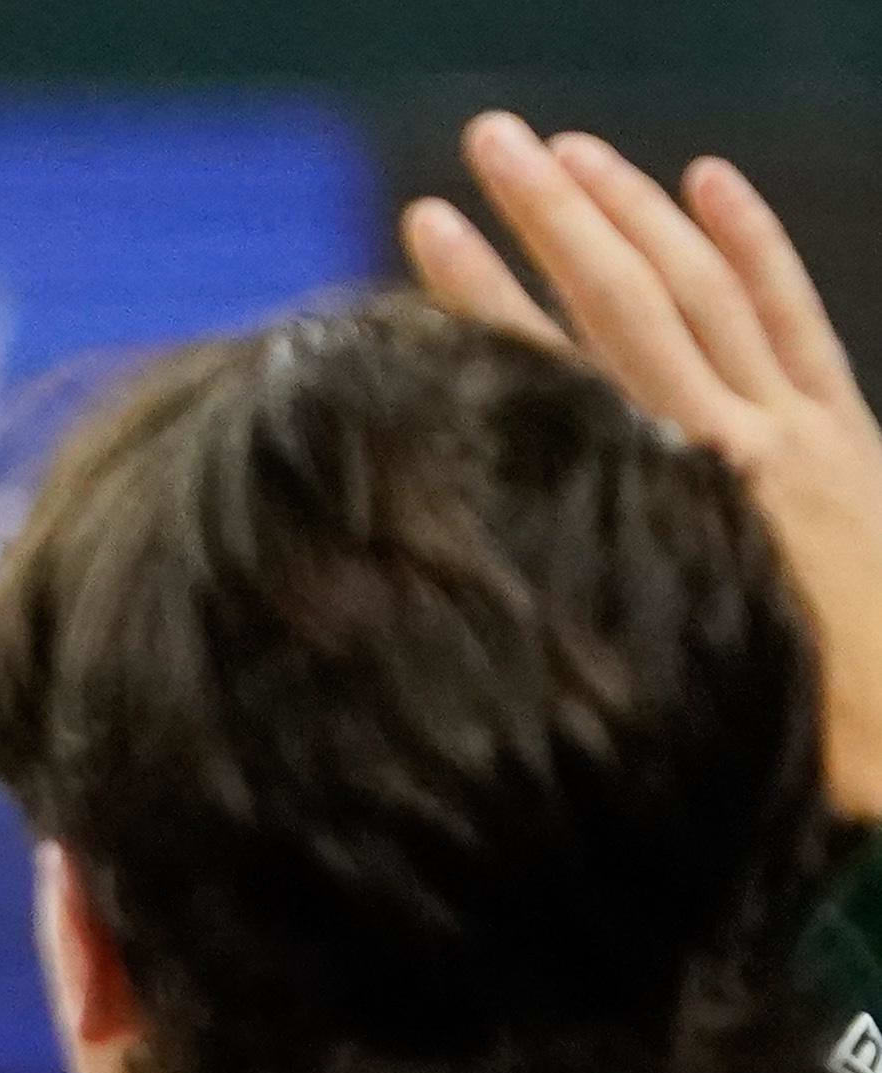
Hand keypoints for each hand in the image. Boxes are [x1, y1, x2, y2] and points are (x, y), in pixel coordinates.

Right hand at [407, 114, 881, 815]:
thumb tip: (465, 627)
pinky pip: (794, 319)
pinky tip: (709, 184)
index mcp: (677, 504)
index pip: (560, 370)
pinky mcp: (843, 437)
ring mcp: (800, 431)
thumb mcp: (668, 693)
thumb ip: (583, 632)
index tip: (424, 224)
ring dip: (638, 210)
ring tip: (570, 148)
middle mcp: (736, 447)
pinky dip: (753, 245)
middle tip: (492, 139)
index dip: (484, 294)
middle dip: (555, 213)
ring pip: (710, 290)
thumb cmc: (781, 742)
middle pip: (631, 300)